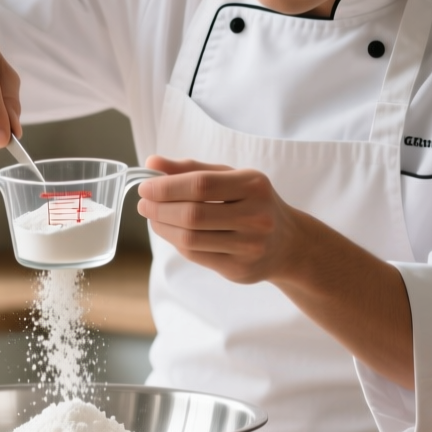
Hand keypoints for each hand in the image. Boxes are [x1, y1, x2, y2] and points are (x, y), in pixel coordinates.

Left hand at [135, 156, 304, 284]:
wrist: (288, 243)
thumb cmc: (252, 203)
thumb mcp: (231, 178)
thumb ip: (192, 169)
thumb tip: (152, 162)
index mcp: (253, 185)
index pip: (201, 185)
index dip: (166, 187)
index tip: (145, 186)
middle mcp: (255, 216)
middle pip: (193, 215)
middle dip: (160, 209)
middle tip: (143, 204)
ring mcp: (249, 246)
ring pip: (191, 239)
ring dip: (162, 227)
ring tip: (152, 217)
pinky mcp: (240, 269)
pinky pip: (196, 256)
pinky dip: (176, 242)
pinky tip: (170, 232)